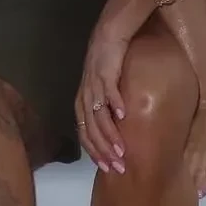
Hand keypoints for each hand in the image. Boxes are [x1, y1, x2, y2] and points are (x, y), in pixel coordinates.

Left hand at [75, 30, 128, 173]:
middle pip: (91, 130)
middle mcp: (85, 97)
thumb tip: (115, 131)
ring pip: (99, 117)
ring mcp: (94, 86)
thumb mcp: (101, 91)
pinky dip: (115, 104)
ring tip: (122, 149)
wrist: (108, 37)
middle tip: (118, 166)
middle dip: (104, 151)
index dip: (95, 153)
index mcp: (81, 103)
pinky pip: (109, 92)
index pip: (84, 134)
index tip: (108, 168)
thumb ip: (104, 109)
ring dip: (111, 135)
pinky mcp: (105, 74)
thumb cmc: (106, 65)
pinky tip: (124, 115)